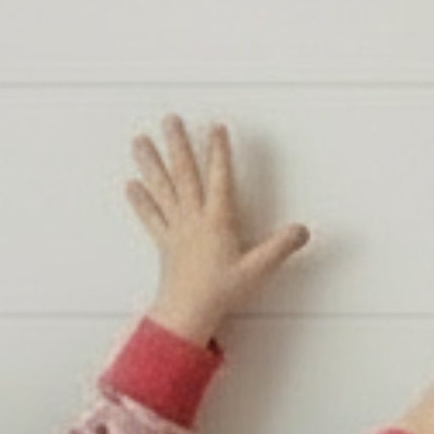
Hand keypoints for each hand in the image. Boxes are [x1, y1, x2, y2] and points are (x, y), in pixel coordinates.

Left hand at [126, 115, 310, 346]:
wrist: (186, 314)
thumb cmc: (220, 292)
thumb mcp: (258, 269)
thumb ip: (281, 247)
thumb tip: (302, 230)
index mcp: (217, 221)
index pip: (219, 178)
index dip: (219, 152)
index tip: (216, 127)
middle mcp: (193, 219)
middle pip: (184, 174)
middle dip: (178, 144)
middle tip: (170, 120)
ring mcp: (176, 229)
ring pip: (162, 188)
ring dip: (150, 163)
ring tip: (140, 140)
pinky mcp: (165, 241)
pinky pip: (151, 215)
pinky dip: (141, 199)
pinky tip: (131, 184)